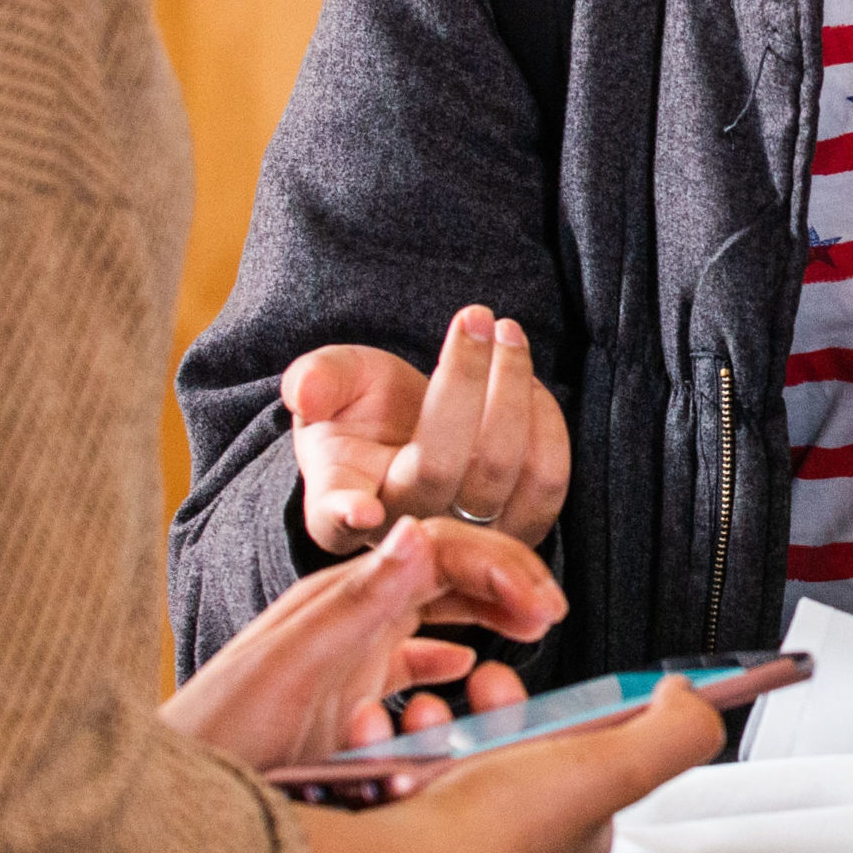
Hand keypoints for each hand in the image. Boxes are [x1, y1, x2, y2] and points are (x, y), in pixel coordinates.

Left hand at [162, 515, 560, 766]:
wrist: (156, 806)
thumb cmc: (213, 742)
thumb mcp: (291, 668)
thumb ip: (356, 601)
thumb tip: (418, 531)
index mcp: (338, 600)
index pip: (440, 551)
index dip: (501, 569)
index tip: (545, 607)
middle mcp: (343, 618)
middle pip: (443, 573)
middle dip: (505, 583)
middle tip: (551, 613)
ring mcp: (340, 656)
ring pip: (432, 615)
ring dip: (484, 616)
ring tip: (526, 633)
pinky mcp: (335, 698)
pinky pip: (406, 664)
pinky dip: (446, 661)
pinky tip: (463, 672)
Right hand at [284, 305, 569, 555]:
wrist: (411, 432)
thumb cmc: (362, 408)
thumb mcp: (330, 384)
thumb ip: (316, 380)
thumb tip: (305, 391)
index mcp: (337, 503)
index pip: (335, 518)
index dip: (346, 516)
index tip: (360, 509)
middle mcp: (403, 530)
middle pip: (440, 466)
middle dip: (465, 379)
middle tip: (477, 316)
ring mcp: (464, 537)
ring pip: (502, 471)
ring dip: (513, 389)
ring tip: (506, 332)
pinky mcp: (518, 528)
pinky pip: (547, 482)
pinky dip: (546, 421)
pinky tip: (528, 382)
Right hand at [296, 679, 726, 852]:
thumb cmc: (497, 834)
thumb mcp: (618, 767)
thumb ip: (673, 733)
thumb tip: (693, 701)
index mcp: (575, 841)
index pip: (592, 764)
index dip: (573, 717)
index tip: (551, 693)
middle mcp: (516, 851)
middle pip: (517, 753)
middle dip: (495, 711)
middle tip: (482, 689)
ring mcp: (453, 847)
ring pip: (449, 759)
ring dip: (437, 723)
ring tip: (426, 712)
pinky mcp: (396, 839)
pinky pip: (392, 774)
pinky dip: (386, 744)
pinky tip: (383, 736)